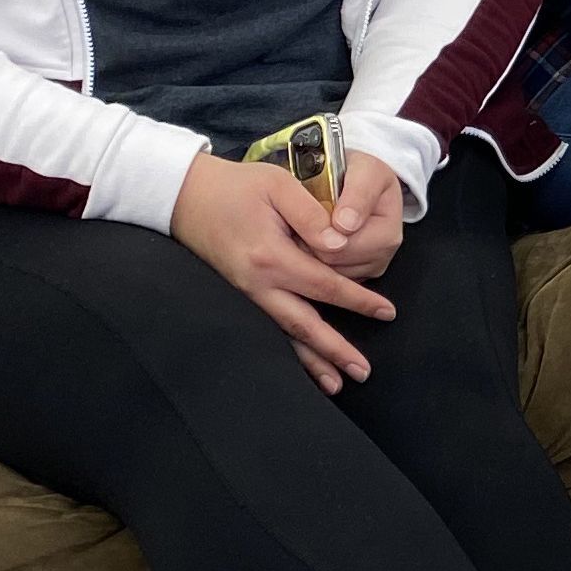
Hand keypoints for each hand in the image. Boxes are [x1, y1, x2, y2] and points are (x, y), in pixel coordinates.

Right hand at [172, 153, 395, 393]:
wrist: (183, 195)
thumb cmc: (236, 186)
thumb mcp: (278, 185)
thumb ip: (312, 214)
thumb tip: (340, 242)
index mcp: (271, 257)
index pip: (326, 286)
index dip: (358, 301)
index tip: (386, 312)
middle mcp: (257, 284)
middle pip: (303, 326)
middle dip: (335, 351)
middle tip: (363, 373)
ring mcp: (245, 293)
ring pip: (283, 335)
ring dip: (310, 362)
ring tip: (336, 385)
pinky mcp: (239, 294)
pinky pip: (267, 329)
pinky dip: (286, 350)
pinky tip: (301, 366)